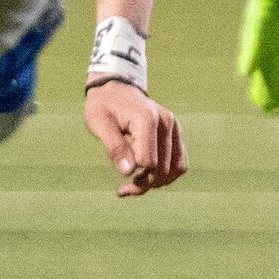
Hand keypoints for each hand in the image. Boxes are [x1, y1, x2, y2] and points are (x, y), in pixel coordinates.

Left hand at [82, 78, 184, 195]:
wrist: (115, 89)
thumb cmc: (103, 106)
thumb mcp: (99, 123)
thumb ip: (114, 147)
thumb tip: (128, 172)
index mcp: (147, 119)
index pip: (148, 162)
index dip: (135, 176)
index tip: (120, 182)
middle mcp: (166, 122)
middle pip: (163, 168)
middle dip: (144, 184)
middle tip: (123, 189)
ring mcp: (173, 126)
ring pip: (176, 168)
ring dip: (157, 183)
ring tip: (136, 185)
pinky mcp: (175, 132)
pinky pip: (179, 162)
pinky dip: (166, 175)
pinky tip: (148, 178)